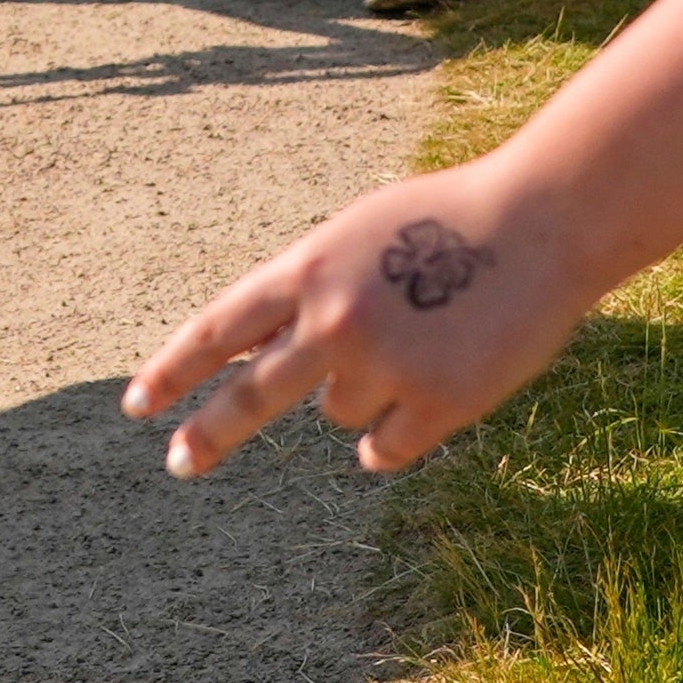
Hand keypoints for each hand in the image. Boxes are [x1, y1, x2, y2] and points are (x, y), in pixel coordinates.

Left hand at [123, 159, 601, 478]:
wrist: (543, 222)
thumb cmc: (451, 218)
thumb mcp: (359, 234)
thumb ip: (311, 287)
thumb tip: (272, 353)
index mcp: (309, 268)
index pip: (220, 329)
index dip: (175, 368)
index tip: (138, 404)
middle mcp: (333, 319)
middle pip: (251, 395)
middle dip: (209, 434)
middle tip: (179, 465)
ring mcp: (382, 364)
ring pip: (338, 413)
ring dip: (366, 391)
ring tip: (422, 341)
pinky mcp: (434, 404)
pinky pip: (384, 447)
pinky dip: (396, 433)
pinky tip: (433, 394)